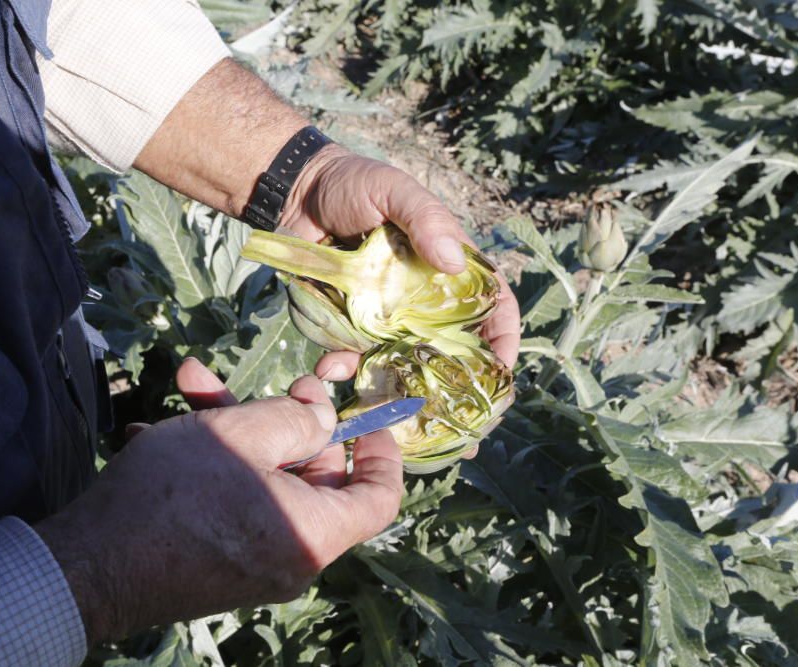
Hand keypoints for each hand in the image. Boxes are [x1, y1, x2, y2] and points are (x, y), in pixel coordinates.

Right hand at [34, 360, 401, 645]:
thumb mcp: (240, 434)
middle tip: (278, 382)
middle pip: (315, 480)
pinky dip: (211, 467)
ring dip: (236, 431)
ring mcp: (252, 565)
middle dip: (290, 420)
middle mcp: (291, 557)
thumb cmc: (172, 496)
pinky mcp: (215, 565)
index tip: (367, 417)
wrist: (87, 568)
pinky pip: (232, 506)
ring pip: (264, 482)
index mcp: (314, 532)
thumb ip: (296, 419)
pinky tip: (159, 434)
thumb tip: (324, 418)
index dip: (382, 452)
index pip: (379, 498)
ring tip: (192, 385)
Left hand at [279, 145, 520, 377]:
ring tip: (382, 398)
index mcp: (448, 268)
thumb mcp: (394, 189)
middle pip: (454, 350)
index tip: (500, 367)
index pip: (491, 306)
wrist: (295, 194)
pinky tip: (330, 368)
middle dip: (456, 383)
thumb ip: (426, 219)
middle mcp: (422, 301)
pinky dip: (345, 369)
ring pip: (403, 364)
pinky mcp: (349, 327)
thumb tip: (454, 262)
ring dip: (396, 386)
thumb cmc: (353, 184)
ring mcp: (386, 318)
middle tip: (449, 408)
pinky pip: (353, 358)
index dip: (503, 338)